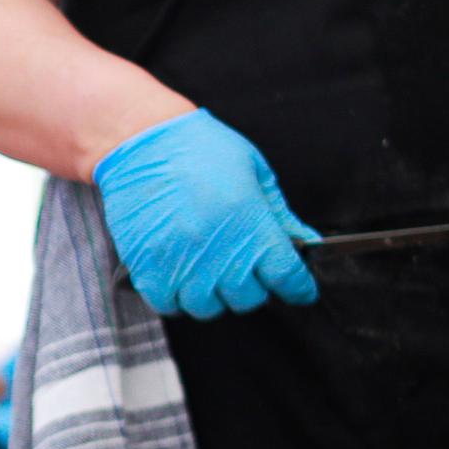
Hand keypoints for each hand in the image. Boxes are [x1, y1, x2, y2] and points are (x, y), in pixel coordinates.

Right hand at [94, 108, 318, 319]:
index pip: (287, 277)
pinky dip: (177, 298)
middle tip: (245, 269)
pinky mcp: (147, 268)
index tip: (299, 289)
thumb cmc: (201, 149)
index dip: (298, 288)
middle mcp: (218, 251)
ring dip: (214, 296)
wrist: (142, 141)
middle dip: (253, 288)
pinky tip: (181, 278)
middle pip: (248, 299)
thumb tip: (305, 242)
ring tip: (210, 274)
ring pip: (207, 308)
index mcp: (251, 225)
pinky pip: (168, 305)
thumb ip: (280, 214)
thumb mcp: (254, 172)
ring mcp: (180, 263)